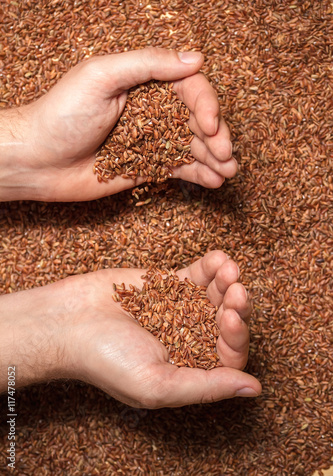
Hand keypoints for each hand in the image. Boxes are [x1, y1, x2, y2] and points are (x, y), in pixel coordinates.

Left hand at [0, 48, 236, 201]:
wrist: (37, 161)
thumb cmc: (61, 115)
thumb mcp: (101, 77)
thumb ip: (147, 64)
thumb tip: (195, 57)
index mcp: (142, 81)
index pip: (188, 87)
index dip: (206, 105)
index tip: (211, 125)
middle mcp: (151, 109)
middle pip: (196, 119)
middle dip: (216, 137)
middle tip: (227, 155)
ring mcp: (151, 139)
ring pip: (192, 145)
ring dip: (214, 158)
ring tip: (229, 172)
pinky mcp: (147, 166)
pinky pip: (179, 168)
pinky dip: (198, 174)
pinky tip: (213, 181)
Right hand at [0, 251, 260, 406]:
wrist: (67, 321)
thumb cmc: (105, 360)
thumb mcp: (158, 385)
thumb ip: (207, 386)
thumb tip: (256, 389)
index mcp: (189, 368)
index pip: (229, 356)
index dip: (237, 337)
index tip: (230, 318)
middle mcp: (188, 339)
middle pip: (227, 322)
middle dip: (236, 305)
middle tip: (236, 290)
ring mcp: (180, 309)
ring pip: (216, 296)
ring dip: (227, 282)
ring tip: (229, 269)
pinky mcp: (167, 284)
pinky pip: (196, 275)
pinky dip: (211, 266)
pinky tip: (218, 258)